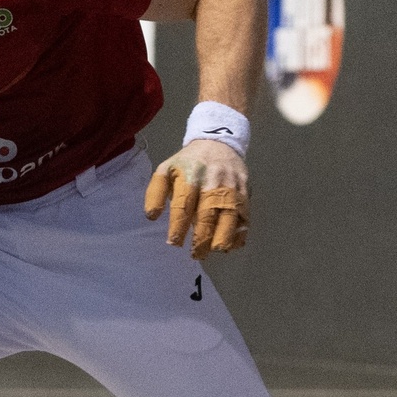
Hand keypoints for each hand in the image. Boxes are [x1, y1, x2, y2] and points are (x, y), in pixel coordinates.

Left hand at [145, 139, 248, 258]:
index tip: (174, 242)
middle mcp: (211, 182)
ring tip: (215, 250)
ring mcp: (231, 187)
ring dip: (223, 237)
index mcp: (189, 177)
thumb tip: (152, 216)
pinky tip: (232, 245)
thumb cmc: (189, 162)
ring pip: (229, 217)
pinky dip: (240, 232)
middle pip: (207, 215)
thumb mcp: (166, 169)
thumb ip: (156, 192)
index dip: (178, 226)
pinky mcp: (245, 192)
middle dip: (201, 238)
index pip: (182, 206)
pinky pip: (245, 215)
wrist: (218, 142)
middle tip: (195, 254)